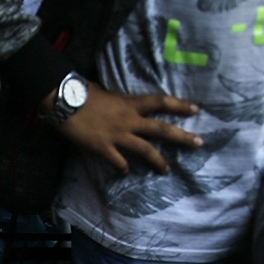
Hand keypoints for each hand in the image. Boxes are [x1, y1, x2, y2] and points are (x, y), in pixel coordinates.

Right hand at [59, 86, 201, 174]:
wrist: (65, 101)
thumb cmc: (83, 92)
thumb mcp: (105, 91)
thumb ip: (117, 100)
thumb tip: (118, 102)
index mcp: (130, 103)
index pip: (161, 102)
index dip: (179, 105)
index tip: (196, 109)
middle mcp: (129, 120)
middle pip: (161, 129)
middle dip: (181, 137)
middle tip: (199, 143)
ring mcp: (118, 136)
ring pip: (145, 150)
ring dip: (158, 161)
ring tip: (167, 170)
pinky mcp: (104, 148)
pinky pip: (119, 162)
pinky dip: (123, 168)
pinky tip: (125, 172)